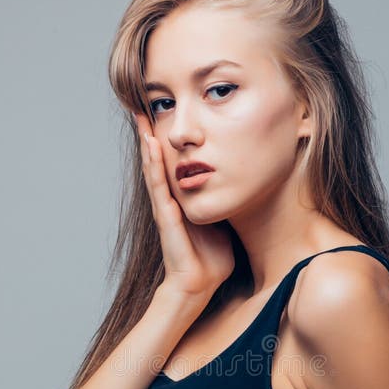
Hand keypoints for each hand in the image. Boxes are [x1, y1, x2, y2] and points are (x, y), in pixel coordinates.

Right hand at [134, 111, 235, 300]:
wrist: (199, 285)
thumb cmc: (213, 258)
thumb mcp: (225, 220)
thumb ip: (227, 200)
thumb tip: (248, 183)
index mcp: (183, 199)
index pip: (175, 161)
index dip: (170, 138)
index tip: (169, 112)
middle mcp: (170, 199)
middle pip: (159, 159)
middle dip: (152, 132)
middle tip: (144, 103)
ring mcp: (165, 207)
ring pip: (153, 167)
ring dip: (146, 141)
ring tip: (140, 115)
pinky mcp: (165, 217)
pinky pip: (158, 185)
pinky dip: (153, 164)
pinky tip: (149, 144)